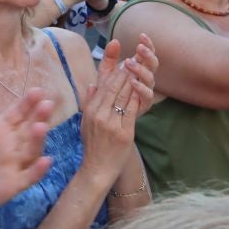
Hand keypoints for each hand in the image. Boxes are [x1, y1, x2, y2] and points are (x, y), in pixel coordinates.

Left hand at [0, 72, 55, 216]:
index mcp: (1, 130)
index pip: (18, 113)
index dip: (28, 103)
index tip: (38, 91)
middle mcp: (11, 146)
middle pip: (29, 129)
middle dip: (39, 117)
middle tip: (47, 104)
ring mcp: (14, 165)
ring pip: (31, 151)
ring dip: (38, 140)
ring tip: (41, 127)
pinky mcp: (12, 185)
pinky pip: (28, 177)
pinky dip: (37, 170)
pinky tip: (46, 161)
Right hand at [78, 37, 155, 183]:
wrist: (96, 169)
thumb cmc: (92, 146)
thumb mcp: (85, 122)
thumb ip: (89, 102)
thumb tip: (92, 85)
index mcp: (89, 110)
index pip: (104, 85)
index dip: (114, 71)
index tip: (123, 60)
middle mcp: (99, 115)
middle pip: (115, 87)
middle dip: (126, 72)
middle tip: (135, 59)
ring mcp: (111, 124)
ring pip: (124, 96)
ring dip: (133, 81)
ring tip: (141, 69)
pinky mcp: (124, 133)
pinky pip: (132, 110)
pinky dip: (138, 97)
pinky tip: (144, 88)